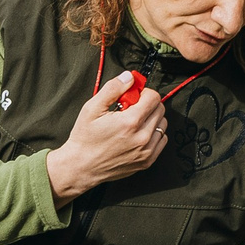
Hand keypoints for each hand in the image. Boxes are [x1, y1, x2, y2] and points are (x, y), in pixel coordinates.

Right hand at [46, 72, 166, 205]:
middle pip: (160, 109)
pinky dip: (154, 134)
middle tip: (131, 109)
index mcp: (129, 122)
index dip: (143, 92)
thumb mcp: (92, 108)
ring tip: (133, 122)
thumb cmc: (85, 138)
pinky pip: (162, 140)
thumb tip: (129, 77)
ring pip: (162, 124)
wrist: (82, 167)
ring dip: (151, 119)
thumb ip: (113, 89)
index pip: (153, 97)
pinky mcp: (147, 161)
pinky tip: (138, 134)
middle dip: (147, 104)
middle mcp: (142, 137)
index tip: (133, 96)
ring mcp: (146, 151)